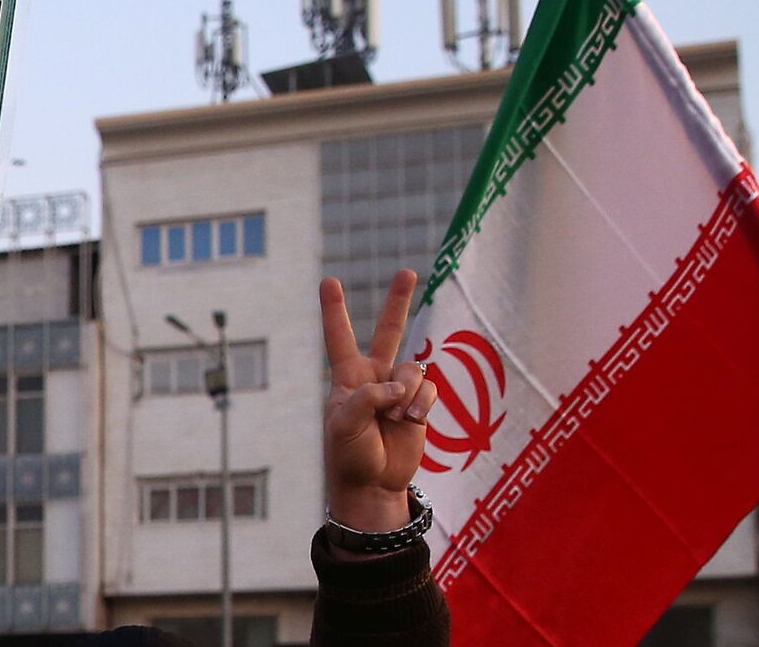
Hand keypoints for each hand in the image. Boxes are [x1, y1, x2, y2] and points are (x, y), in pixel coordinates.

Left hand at [320, 270, 438, 538]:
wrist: (373, 485)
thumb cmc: (348, 455)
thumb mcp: (344, 425)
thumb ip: (367, 398)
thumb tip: (398, 386)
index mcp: (347, 378)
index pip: (339, 337)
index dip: (335, 310)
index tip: (329, 281)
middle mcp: (374, 377)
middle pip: (389, 332)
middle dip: (399, 302)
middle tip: (407, 272)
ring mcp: (400, 390)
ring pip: (413, 367)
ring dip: (406, 392)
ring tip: (395, 417)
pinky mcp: (420, 404)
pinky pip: (429, 388)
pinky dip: (421, 403)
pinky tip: (411, 420)